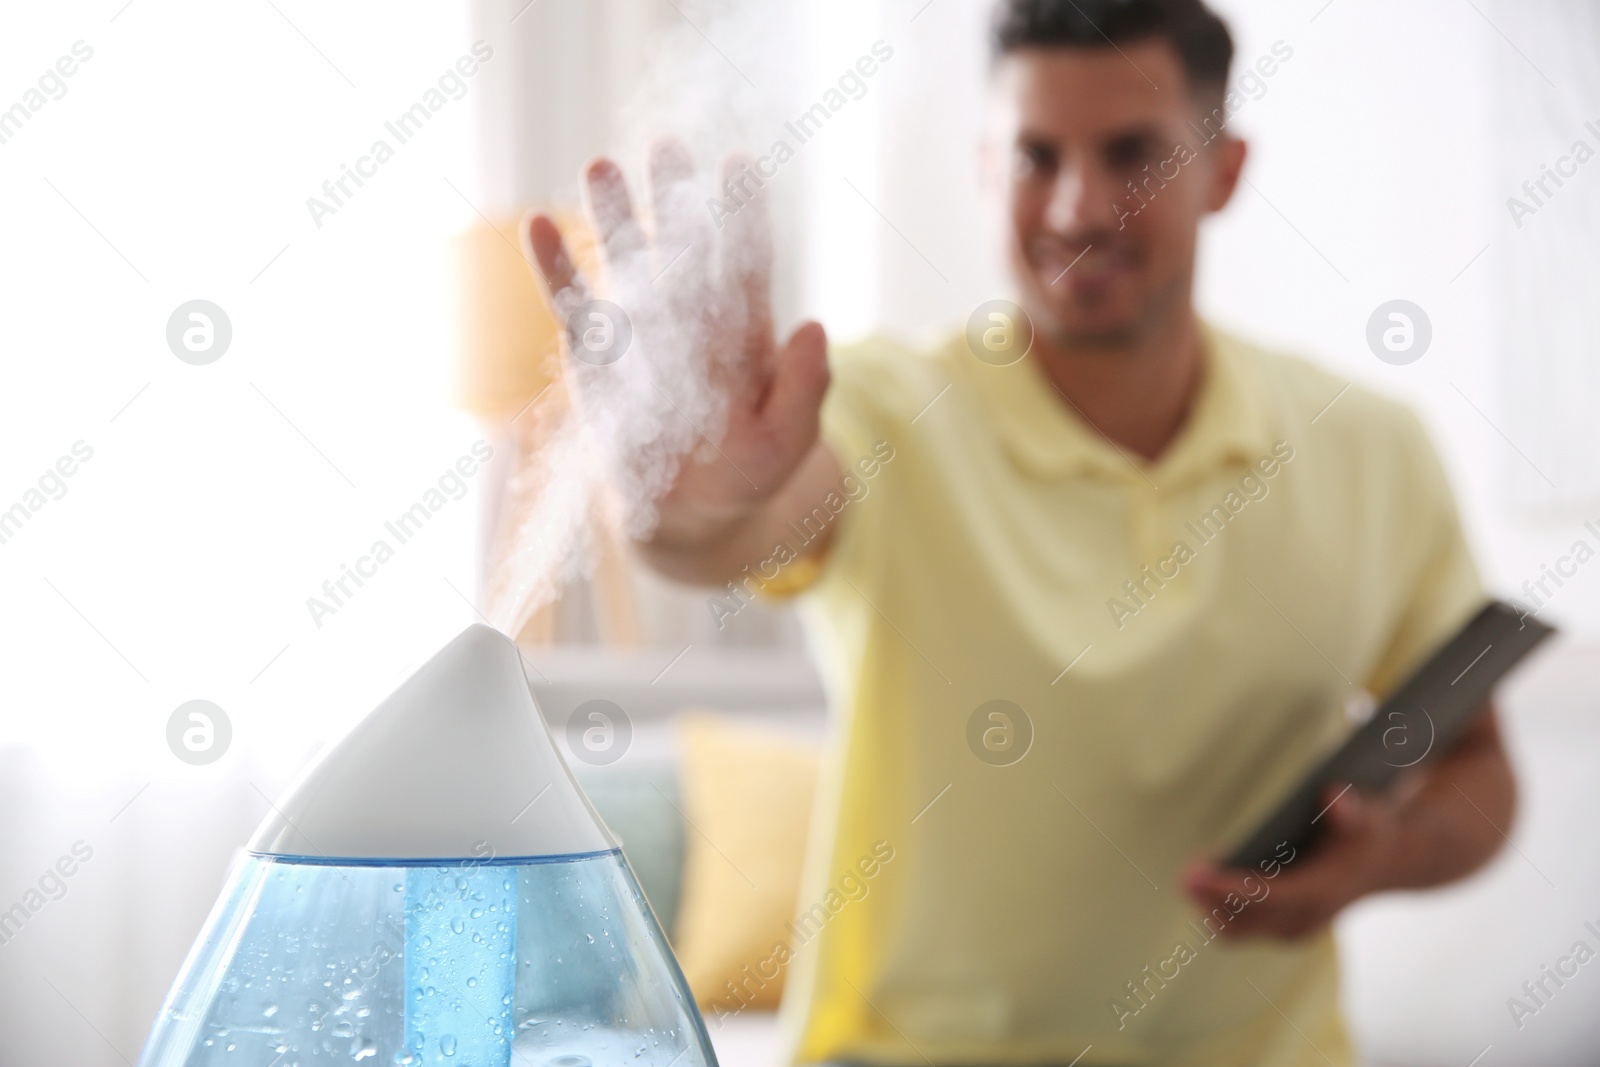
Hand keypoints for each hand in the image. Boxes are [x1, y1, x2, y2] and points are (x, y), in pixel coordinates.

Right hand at [522, 138, 829, 537]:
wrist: (687, 515)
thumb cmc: (744, 477)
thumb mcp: (786, 444)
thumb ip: (805, 390)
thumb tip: (815, 326)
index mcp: (741, 333)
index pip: (743, 262)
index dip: (740, 214)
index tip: (736, 164)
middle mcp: (689, 321)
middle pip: (681, 247)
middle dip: (673, 197)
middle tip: (664, 145)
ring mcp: (639, 335)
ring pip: (625, 264)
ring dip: (613, 217)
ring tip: (599, 166)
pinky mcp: (594, 359)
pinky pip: (573, 308)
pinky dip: (556, 269)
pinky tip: (538, 225)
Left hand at [1182, 784, 1401, 939]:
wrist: (1383, 862)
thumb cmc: (1368, 832)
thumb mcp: (1370, 813)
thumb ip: (1351, 808)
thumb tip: (1333, 797)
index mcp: (1322, 892)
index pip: (1267, 896)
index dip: (1229, 887)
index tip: (1197, 874)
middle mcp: (1305, 918)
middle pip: (1242, 920)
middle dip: (1210, 898)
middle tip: (1188, 872)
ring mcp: (1292, 927)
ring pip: (1235, 929)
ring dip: (1207, 905)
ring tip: (1192, 874)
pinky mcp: (1281, 926)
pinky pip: (1238, 927)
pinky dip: (1216, 908)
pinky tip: (1203, 880)